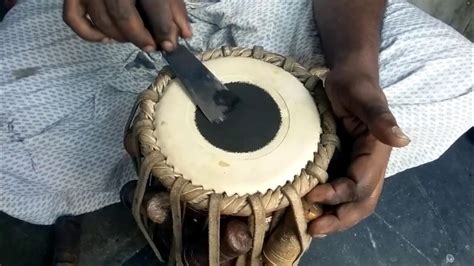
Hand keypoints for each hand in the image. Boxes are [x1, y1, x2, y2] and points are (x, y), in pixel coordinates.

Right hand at [63, 0, 191, 51]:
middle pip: (123, 15)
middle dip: (140, 37)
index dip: (163, 28)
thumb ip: (175, 7)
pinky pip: (74, 18)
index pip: (153, 3)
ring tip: (133, 40)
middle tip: (151, 47)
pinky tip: (107, 39)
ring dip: (119, 37)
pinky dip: (89, 33)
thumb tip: (182, 35)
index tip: (169, 45)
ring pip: (101, 20)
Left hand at [305, 64, 410, 236]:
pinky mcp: (346, 165)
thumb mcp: (363, 97)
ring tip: (313, 229)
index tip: (312, 195)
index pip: (361, 183)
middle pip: (362, 203)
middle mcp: (370, 164)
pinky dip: (330, 206)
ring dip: (335, 218)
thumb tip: (401, 140)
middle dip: (340, 219)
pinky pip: (342, 193)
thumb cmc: (354, 85)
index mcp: (377, 152)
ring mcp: (358, 167)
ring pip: (354, 202)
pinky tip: (312, 212)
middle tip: (313, 230)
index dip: (338, 193)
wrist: (347, 79)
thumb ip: (379, 117)